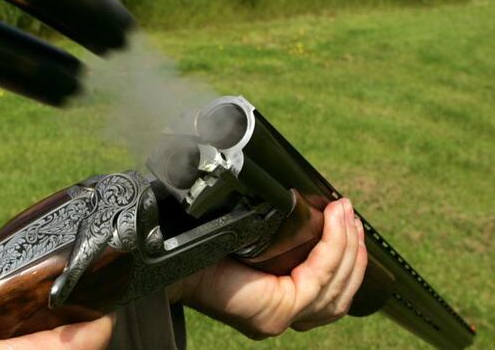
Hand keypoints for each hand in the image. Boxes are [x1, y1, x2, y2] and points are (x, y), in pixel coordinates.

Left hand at [168, 198, 366, 339]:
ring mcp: (282, 316)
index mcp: (278, 299)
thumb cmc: (203, 243)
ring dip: (347, 248)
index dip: (347, 258)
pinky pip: (318, 280)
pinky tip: (334, 225)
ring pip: (335, 288)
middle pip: (339, 291)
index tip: (350, 222)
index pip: (329, 288)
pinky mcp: (278, 311)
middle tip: (351, 215)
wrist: (171, 254)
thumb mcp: (253, 238)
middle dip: (352, 251)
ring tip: (347, 216)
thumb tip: (311, 206)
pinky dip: (332, 250)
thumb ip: (282, 236)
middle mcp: (283, 314)